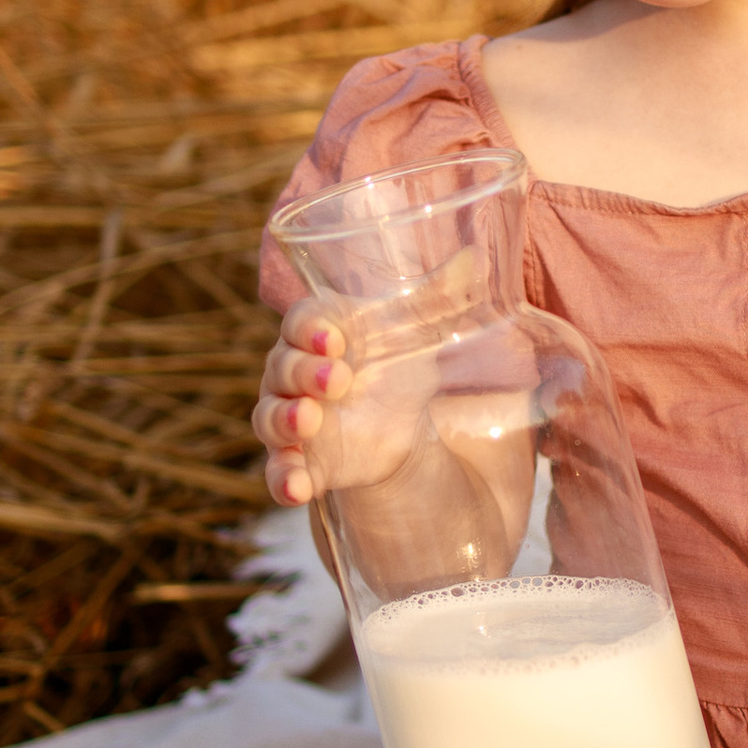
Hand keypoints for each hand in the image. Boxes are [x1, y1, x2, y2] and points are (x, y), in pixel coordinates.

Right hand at [254, 301, 432, 508]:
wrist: (401, 424)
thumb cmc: (395, 363)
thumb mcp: (419, 330)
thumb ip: (441, 294)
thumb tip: (477, 257)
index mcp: (315, 331)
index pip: (298, 321)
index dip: (311, 329)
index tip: (336, 340)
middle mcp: (291, 372)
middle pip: (281, 367)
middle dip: (305, 372)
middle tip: (338, 379)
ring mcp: (291, 418)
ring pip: (269, 416)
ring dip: (285, 419)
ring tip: (309, 421)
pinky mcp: (300, 460)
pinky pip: (278, 472)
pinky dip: (282, 480)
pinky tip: (297, 490)